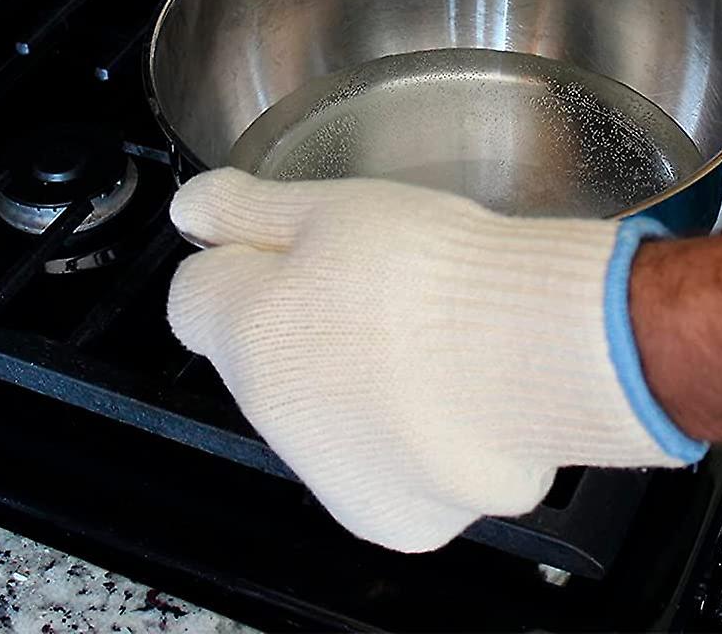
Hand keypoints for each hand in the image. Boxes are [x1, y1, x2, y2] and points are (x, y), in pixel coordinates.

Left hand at [167, 169, 704, 552]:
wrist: (531, 353)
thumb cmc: (433, 270)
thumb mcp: (332, 205)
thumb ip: (248, 208)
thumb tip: (191, 209)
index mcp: (243, 328)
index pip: (194, 296)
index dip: (239, 260)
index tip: (288, 247)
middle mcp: (268, 413)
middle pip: (257, 358)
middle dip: (296, 323)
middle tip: (371, 287)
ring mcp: (325, 472)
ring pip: (314, 416)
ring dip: (344, 383)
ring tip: (419, 342)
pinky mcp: (386, 515)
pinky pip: (373, 468)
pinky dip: (396, 440)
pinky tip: (441, 398)